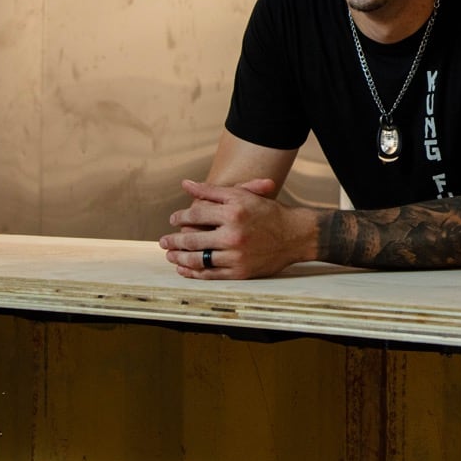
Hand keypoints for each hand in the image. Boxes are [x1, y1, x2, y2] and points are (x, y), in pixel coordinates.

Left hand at [160, 177, 314, 278]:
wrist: (296, 235)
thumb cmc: (268, 212)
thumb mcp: (242, 195)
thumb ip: (212, 191)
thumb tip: (186, 184)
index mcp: (233, 212)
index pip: (196, 214)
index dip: (181, 216)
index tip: (173, 220)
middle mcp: (233, 234)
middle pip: (193, 238)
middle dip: (174, 241)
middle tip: (164, 241)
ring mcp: (236, 256)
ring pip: (198, 259)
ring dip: (180, 259)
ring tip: (171, 256)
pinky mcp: (240, 273)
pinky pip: (210, 275)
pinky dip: (194, 274)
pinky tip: (185, 270)